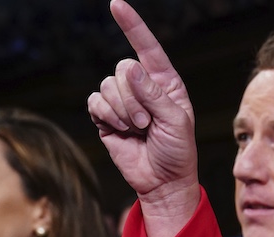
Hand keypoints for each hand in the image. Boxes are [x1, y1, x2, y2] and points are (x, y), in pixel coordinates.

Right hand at [88, 0, 199, 236]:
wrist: (163, 181)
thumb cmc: (178, 152)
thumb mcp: (176, 122)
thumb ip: (155, 95)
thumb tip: (131, 68)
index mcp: (166, 82)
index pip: (148, 48)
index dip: (133, 26)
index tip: (116, 4)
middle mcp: (143, 87)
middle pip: (123, 69)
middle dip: (133, 98)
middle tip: (147, 123)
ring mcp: (123, 101)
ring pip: (108, 86)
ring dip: (122, 111)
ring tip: (138, 129)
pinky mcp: (105, 116)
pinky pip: (95, 103)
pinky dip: (107, 116)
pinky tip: (121, 130)